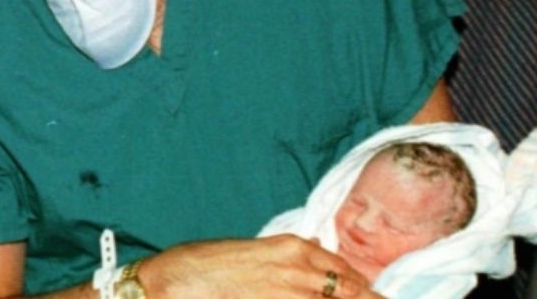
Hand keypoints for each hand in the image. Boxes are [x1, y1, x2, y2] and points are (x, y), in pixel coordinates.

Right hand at [138, 234, 383, 297]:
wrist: (168, 286)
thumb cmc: (199, 267)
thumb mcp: (248, 252)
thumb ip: (284, 259)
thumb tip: (309, 258)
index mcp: (292, 248)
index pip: (344, 271)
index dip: (365, 290)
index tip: (374, 297)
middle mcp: (298, 271)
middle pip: (352, 292)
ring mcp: (289, 295)